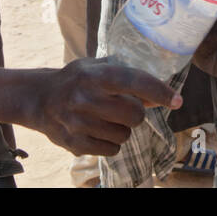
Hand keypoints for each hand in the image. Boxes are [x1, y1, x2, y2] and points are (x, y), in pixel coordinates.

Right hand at [24, 58, 180, 156]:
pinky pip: (112, 149)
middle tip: (124, 107)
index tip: (177, 100)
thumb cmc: (75, 79)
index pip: (134, 82)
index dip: (159, 91)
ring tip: (107, 118)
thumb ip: (127, 75)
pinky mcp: (75, 144)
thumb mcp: (97, 66)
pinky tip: (99, 130)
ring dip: (123, 128)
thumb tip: (160, 93)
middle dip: (136, 112)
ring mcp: (79, 124)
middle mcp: (86, 99)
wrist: (38, 99)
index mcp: (95, 75)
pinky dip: (112, 142)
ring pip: (125, 134)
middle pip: (135, 115)